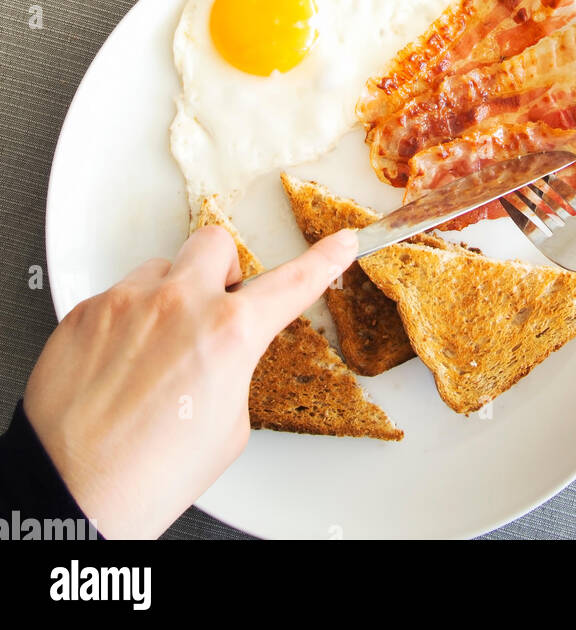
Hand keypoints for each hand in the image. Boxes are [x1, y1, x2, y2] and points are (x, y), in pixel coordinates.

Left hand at [24, 225, 356, 538]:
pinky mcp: (85, 312)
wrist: (73, 496)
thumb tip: (222, 351)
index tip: (340, 243)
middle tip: (213, 307)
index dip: (324, 260)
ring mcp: (127, 303)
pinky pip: (116, 298)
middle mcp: (179, 304)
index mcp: (228, 333)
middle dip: (222, 272)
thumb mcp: (227, 427)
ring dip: (168, 298)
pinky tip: (117, 367)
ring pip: (161, 270)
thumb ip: (234, 366)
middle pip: (216, 245)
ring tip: (153, 353)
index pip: (293, 282)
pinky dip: (124, 324)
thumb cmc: (148, 477)